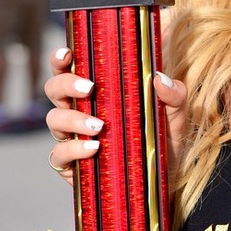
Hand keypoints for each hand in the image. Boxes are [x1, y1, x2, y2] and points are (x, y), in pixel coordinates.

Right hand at [44, 46, 187, 178]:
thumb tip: (160, 78)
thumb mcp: (176, 115)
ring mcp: (72, 138)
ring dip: (72, 119)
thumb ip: (174, 95)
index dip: (61, 59)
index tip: (68, 54)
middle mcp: (79, 111)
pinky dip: (73, 149)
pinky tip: (94, 148)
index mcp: (97, 92)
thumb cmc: (164, 138)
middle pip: (54, 89)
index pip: (70, 69)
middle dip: (65, 84)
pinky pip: (59, 155)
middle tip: (90, 89)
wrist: (166, 177)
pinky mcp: (72, 165)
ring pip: (54, 120)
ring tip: (99, 125)